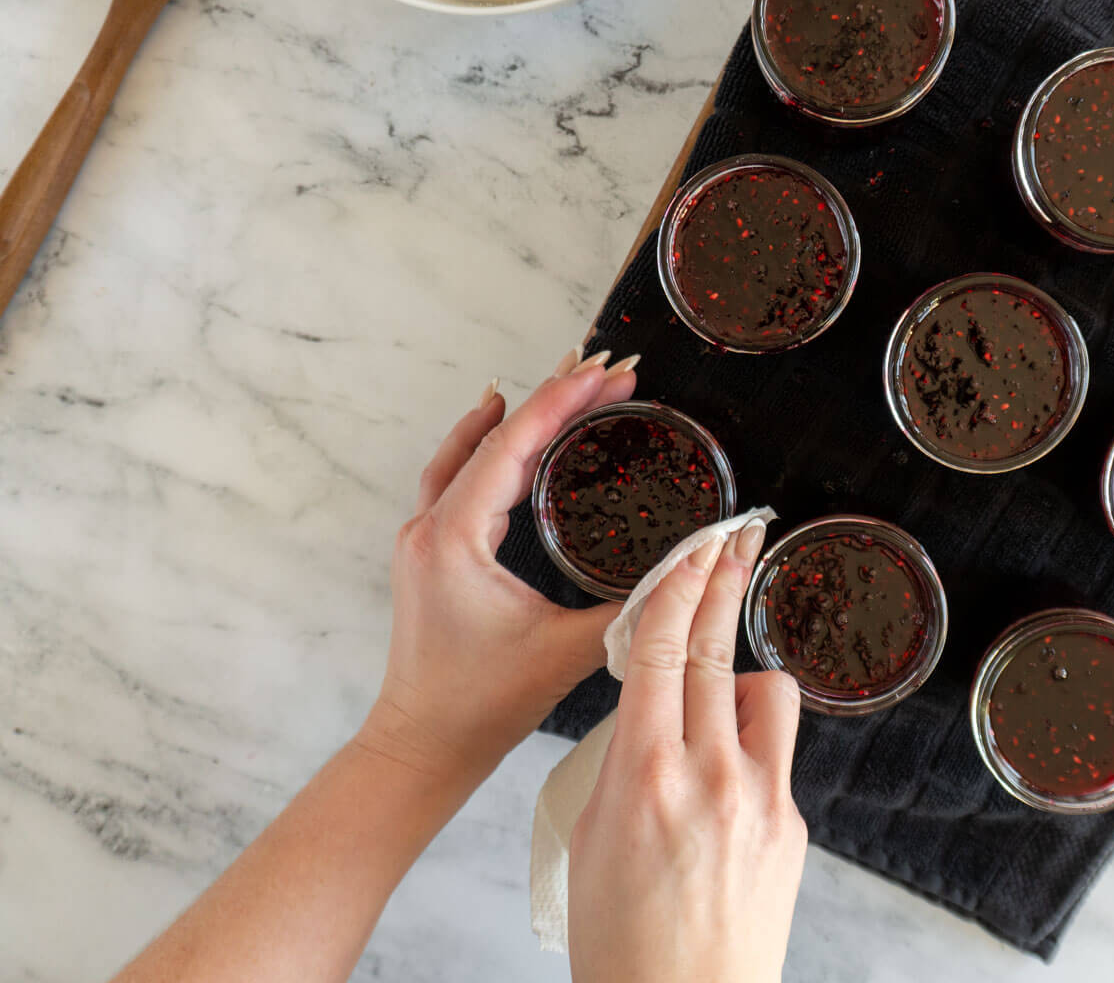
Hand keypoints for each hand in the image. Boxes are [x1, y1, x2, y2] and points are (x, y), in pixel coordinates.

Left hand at [357, 349, 638, 780]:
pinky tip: (502, 427)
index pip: (513, 445)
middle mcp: (429, 527)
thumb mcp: (568, 650)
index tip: (609, 372)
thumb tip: (690, 567)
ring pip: (469, 450)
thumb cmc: (482, 705)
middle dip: (555, 397)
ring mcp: (423, 538)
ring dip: (520, 415)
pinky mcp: (429, 553)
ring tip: (567, 384)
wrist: (423, 745)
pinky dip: (486, 442)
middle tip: (609, 369)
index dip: (565, 402)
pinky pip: (455, 475)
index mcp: (454, 537)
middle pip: (494, 436)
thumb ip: (632, 607)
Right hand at [568, 523, 806, 982]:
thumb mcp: (590, 837)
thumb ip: (622, 763)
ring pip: (766, 692)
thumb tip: (649, 715)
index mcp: (644, 775)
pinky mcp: (791, 824)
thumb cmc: (621, 939)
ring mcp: (760, 798)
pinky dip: (754, 740)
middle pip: (717, 652)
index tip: (691, 549)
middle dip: (723, 585)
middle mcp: (709, 776)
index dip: (676, 590)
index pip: (663, 654)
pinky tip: (730, 769)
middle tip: (736, 537)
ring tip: (721, 688)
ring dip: (741, 673)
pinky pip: (778, 751)